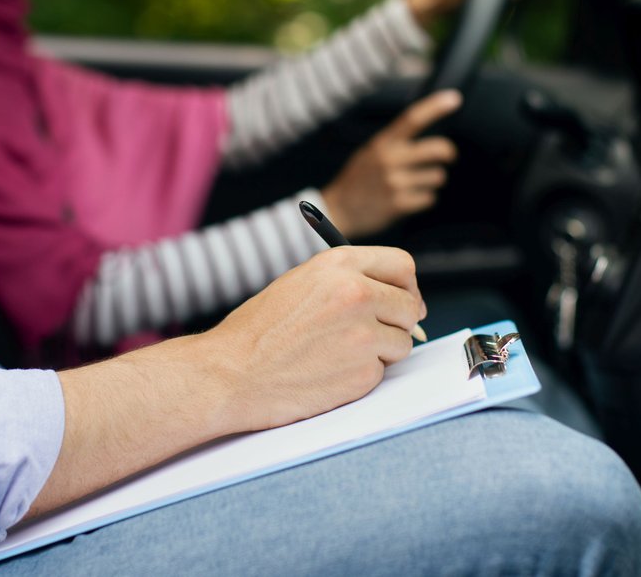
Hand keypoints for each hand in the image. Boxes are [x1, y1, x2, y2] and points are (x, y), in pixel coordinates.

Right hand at [203, 246, 424, 431]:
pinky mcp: (363, 373)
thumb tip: (394, 297)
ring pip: (402, 342)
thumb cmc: (257, 331)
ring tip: (339, 354)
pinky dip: (362, 375)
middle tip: (379, 333)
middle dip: (399, 321)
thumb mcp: (301, 284)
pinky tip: (329, 373)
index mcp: (339, 265)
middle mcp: (356, 294)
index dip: (406, 285)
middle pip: (410, 305)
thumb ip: (347, 282)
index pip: (402, 265)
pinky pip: (382, 372)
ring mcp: (363, 335)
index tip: (403, 298)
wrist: (230, 375)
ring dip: (382, 351)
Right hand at [321, 91, 460, 237]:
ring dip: (433, 180)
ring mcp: (394, 182)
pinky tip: (410, 199)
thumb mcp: (370, 152)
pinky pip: (430, 198)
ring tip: (415, 183)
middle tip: (448, 157)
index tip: (454, 99)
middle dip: (449, 153)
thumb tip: (428, 132)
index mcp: (382, 143)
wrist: (338, 210)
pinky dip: (425, 199)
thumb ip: (394, 142)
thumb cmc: (359, 179)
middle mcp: (389, 160)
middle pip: (437, 149)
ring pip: (437, 176)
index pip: (412, 119)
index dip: (435, 107)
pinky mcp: (399, 204)